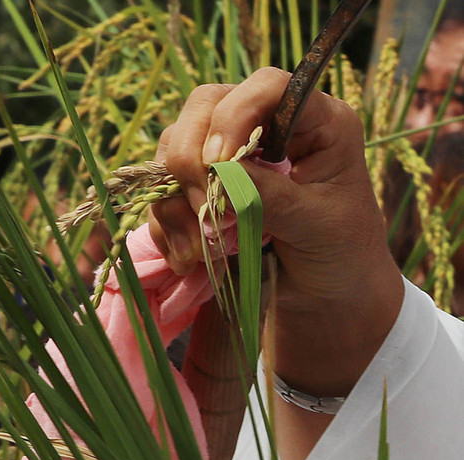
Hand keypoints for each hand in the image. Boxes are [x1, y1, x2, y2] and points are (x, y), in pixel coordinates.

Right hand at [149, 68, 404, 459]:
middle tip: (199, 196)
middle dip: (188, 154)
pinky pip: (159, 207)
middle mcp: (262, 144)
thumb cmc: (344, 275)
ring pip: (168, 159)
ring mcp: (221, 179)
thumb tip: (220, 170)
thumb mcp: (325, 233)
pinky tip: (200, 263)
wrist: (328, 328)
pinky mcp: (195, 214)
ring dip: (180, 207)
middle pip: (198, 109)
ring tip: (215, 252)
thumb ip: (275, 194)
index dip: (236, 112)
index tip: (220, 159)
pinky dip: (168, 234)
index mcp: (312, 128)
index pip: (265, 87)